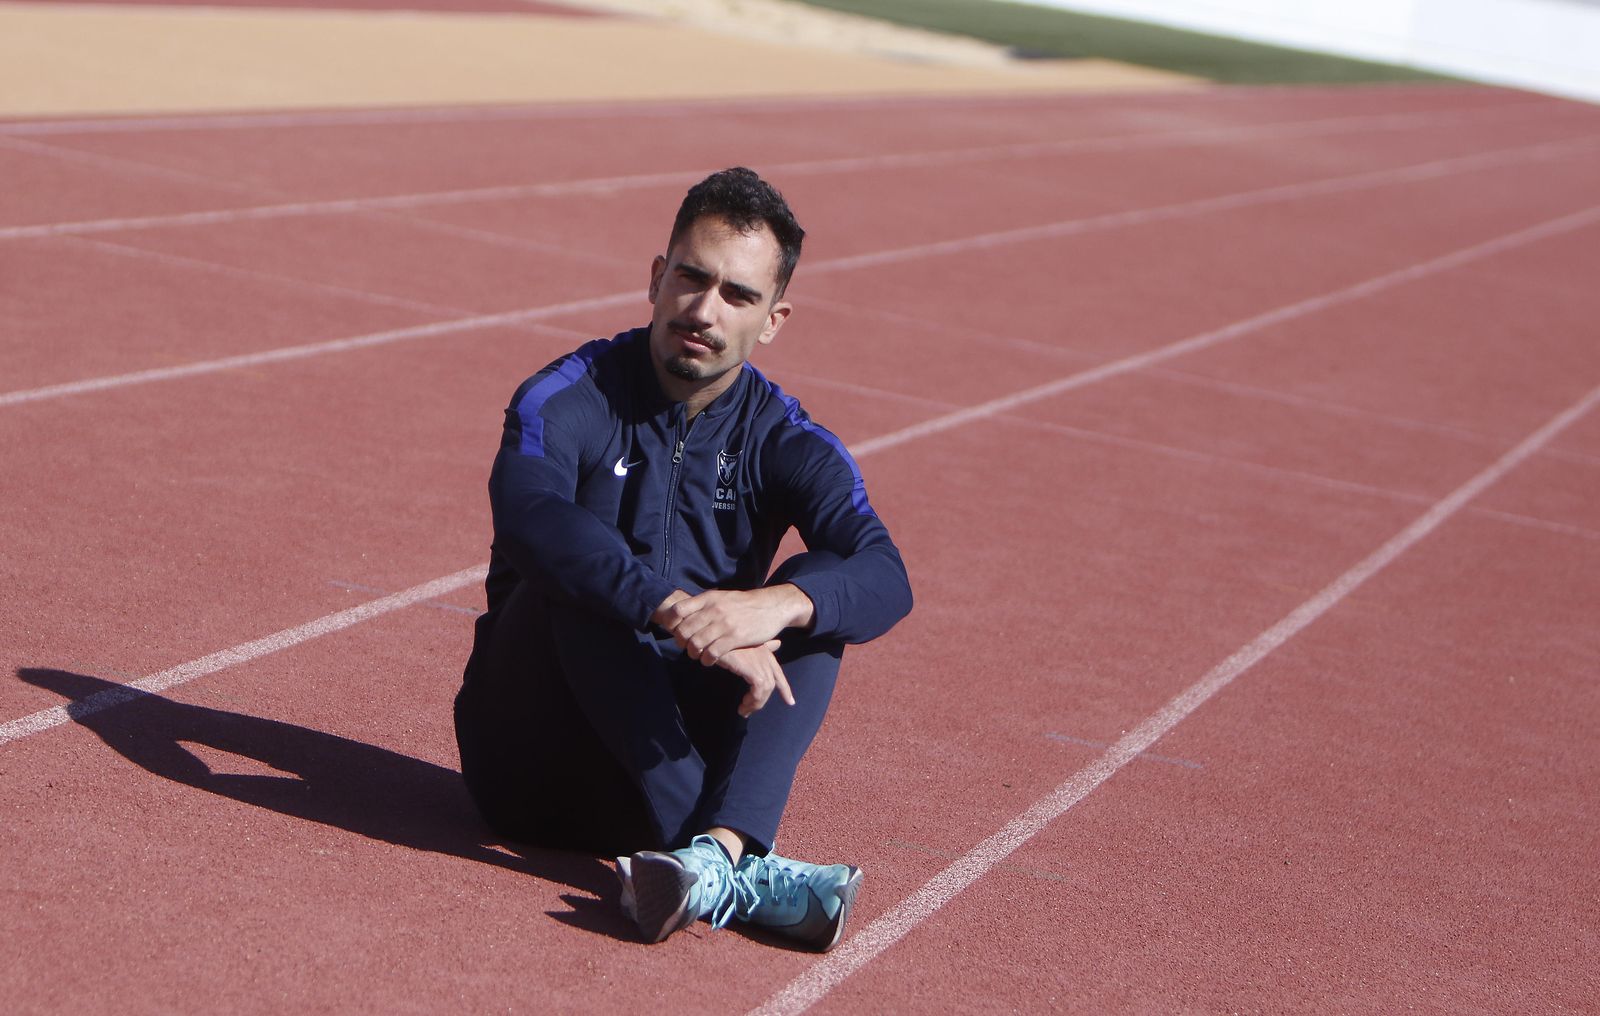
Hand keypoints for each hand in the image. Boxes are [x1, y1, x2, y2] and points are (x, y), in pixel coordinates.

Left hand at [654, 585, 813, 666]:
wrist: (772, 606)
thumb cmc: (745, 604)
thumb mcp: (722, 597)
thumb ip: (704, 604)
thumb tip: (683, 613)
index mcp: (709, 598)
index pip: (678, 610)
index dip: (671, 623)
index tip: (674, 631)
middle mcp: (714, 610)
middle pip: (684, 631)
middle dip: (682, 642)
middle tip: (687, 647)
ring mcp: (724, 624)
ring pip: (696, 644)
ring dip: (694, 653)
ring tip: (698, 655)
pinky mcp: (735, 638)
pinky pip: (712, 653)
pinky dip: (707, 660)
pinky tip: (710, 661)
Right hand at [716, 641, 794, 716]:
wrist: (709, 638)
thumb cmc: (720, 641)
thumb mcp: (740, 644)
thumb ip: (758, 647)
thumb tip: (777, 644)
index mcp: (762, 649)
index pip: (777, 671)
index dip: (784, 687)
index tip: (790, 701)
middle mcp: (763, 654)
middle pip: (774, 680)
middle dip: (772, 696)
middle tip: (761, 708)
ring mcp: (759, 661)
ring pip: (766, 688)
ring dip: (756, 702)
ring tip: (744, 710)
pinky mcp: (752, 668)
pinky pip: (759, 691)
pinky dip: (753, 701)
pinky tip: (743, 705)